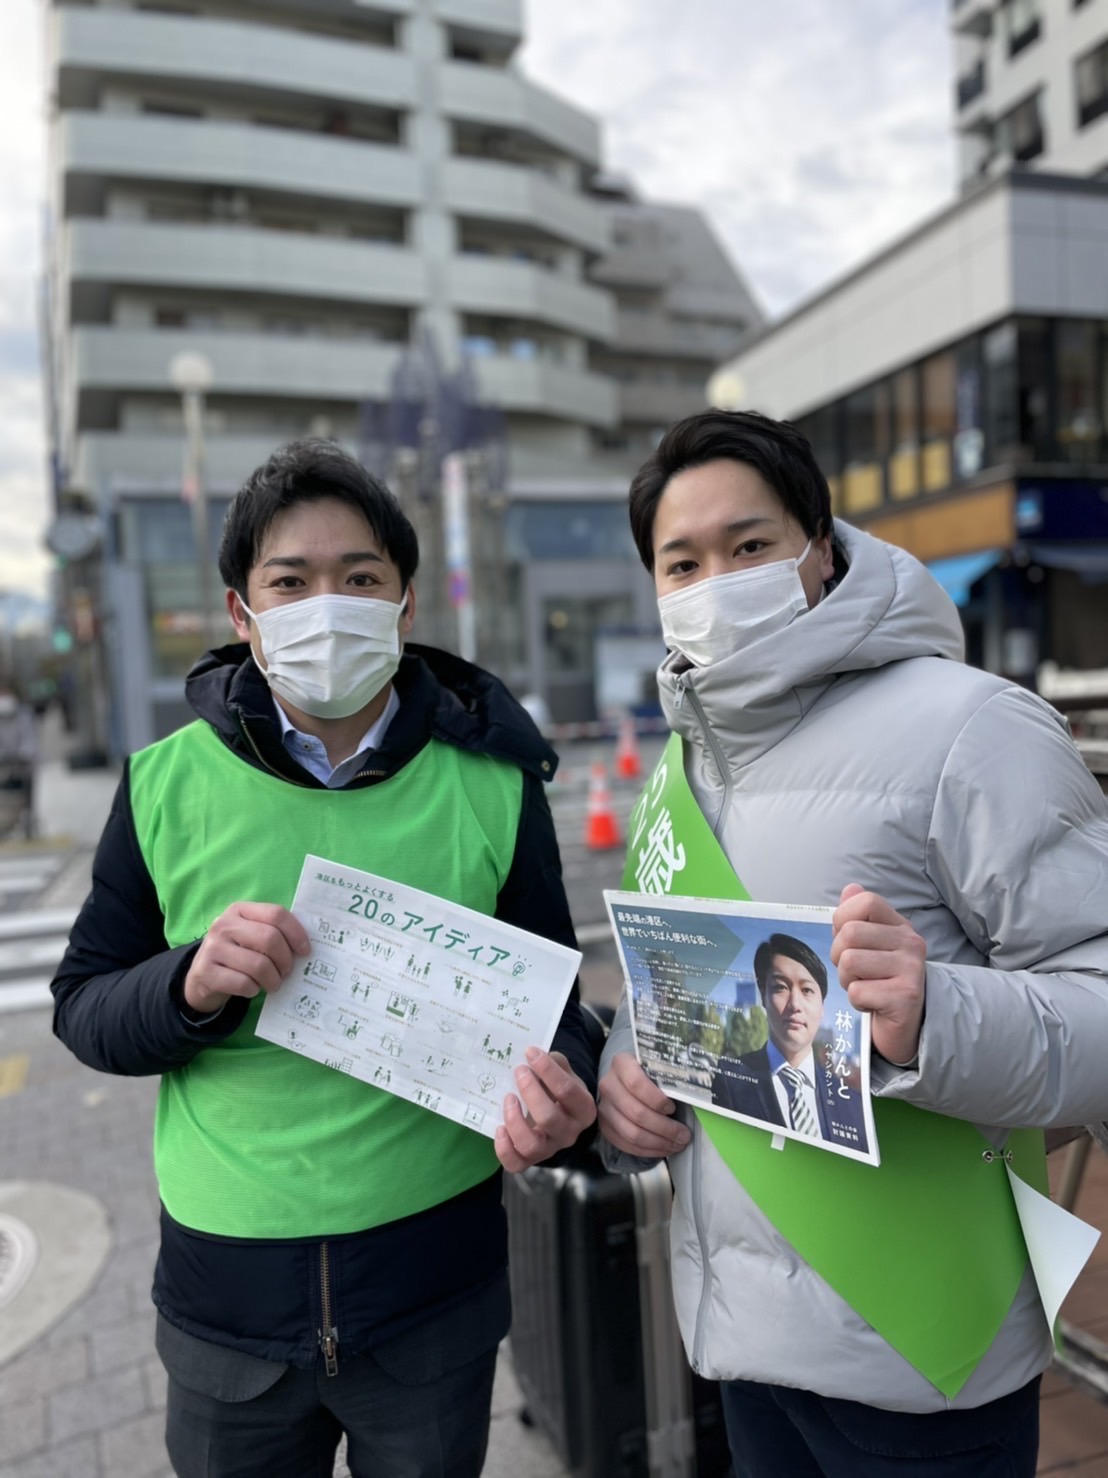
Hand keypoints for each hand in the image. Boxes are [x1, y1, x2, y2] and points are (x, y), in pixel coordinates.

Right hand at [183, 901, 310, 1014]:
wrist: (201, 977)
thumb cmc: (236, 954)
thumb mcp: (250, 936)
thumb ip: (273, 933)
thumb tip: (305, 947)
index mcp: (239, 910)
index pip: (276, 914)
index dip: (296, 933)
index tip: (305, 951)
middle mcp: (224, 925)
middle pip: (269, 938)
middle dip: (285, 960)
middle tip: (287, 972)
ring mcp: (212, 948)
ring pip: (258, 964)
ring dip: (272, 979)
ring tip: (273, 984)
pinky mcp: (206, 972)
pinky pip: (243, 983)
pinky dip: (254, 990)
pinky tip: (252, 988)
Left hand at [495, 1048, 597, 1172]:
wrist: (557, 1108)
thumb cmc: (558, 1087)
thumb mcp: (563, 1070)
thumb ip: (553, 1062)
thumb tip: (532, 1056)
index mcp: (583, 1109)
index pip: (568, 1091)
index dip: (547, 1070)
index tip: (530, 1052)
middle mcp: (569, 1132)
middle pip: (549, 1119)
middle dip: (530, 1093)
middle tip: (519, 1072)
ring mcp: (550, 1148)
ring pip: (531, 1145)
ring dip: (515, 1120)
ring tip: (508, 1098)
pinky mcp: (531, 1159)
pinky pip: (516, 1164)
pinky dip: (504, 1149)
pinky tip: (498, 1128)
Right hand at [597, 1051, 690, 1158]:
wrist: (627, 1080)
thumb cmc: (651, 1074)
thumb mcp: (658, 1068)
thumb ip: (669, 1078)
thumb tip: (695, 1097)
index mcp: (622, 1064)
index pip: (636, 1083)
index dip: (657, 1099)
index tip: (673, 1108)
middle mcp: (608, 1085)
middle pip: (636, 1113)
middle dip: (665, 1128)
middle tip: (684, 1134)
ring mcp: (604, 1108)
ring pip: (632, 1133)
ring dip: (659, 1143)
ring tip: (678, 1144)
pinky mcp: (605, 1127)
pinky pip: (626, 1145)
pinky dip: (648, 1151)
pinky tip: (664, 1148)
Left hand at [831, 884, 926, 1065]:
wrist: (907, 1024)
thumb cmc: (881, 980)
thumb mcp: (869, 945)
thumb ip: (857, 917)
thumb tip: (850, 888)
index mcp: (900, 926)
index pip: (866, 901)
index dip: (843, 919)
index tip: (848, 941)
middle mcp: (911, 942)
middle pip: (849, 934)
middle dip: (839, 956)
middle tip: (855, 972)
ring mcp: (911, 969)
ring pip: (849, 962)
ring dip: (848, 980)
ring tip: (865, 986)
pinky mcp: (905, 997)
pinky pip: (857, 991)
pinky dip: (857, 1001)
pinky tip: (873, 1004)